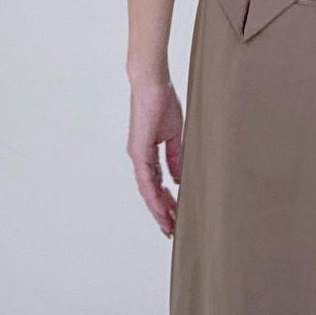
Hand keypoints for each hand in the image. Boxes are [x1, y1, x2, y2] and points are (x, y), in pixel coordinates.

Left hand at [128, 76, 183, 237]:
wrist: (152, 83)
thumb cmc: (162, 102)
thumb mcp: (173, 136)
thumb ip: (175, 158)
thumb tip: (178, 178)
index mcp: (148, 153)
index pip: (156, 184)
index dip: (165, 202)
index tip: (175, 217)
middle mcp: (139, 157)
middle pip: (150, 192)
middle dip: (162, 212)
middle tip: (172, 230)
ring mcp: (137, 155)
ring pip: (147, 190)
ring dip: (158, 209)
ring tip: (169, 226)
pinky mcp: (139, 150)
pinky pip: (146, 179)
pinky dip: (154, 195)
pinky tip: (162, 207)